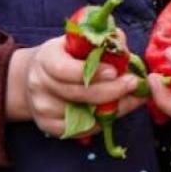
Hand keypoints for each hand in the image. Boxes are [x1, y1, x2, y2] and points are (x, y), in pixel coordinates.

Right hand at [5, 35, 142, 137]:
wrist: (37, 75)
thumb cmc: (65, 55)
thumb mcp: (78, 41)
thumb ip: (100, 41)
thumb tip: (121, 46)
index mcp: (45, 58)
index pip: (64, 69)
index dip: (91, 72)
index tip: (115, 71)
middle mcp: (39, 84)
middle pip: (77, 94)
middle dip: (110, 91)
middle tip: (133, 84)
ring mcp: (41, 107)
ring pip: (81, 114)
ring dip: (111, 109)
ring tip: (132, 98)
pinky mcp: (46, 125)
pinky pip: (78, 130)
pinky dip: (100, 123)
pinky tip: (116, 111)